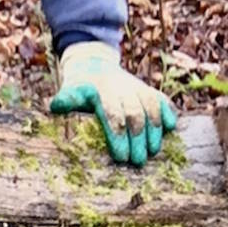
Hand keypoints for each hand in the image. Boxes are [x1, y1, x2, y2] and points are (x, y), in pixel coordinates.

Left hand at [50, 41, 176, 166]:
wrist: (93, 65)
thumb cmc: (80, 88)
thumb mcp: (70, 91)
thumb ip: (66, 100)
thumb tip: (55, 106)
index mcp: (101, 91)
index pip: (112, 113)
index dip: (118, 135)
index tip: (121, 158)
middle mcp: (121, 87)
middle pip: (133, 112)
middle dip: (138, 138)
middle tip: (139, 161)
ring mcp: (135, 87)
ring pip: (150, 105)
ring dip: (154, 128)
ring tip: (155, 150)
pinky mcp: (146, 89)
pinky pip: (160, 98)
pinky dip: (167, 111)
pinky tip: (172, 127)